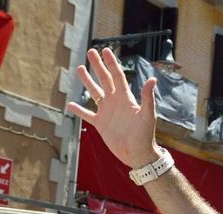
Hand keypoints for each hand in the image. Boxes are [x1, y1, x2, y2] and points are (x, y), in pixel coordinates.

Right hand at [67, 48, 161, 168]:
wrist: (138, 154)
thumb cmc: (145, 135)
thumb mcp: (148, 115)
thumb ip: (148, 98)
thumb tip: (152, 79)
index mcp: (126, 98)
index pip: (117, 76)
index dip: (111, 63)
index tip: (105, 50)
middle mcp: (115, 102)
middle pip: (104, 80)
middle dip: (98, 66)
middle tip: (90, 52)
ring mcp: (107, 112)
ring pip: (94, 93)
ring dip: (87, 81)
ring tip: (79, 68)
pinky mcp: (100, 124)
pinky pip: (87, 115)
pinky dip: (79, 110)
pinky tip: (70, 104)